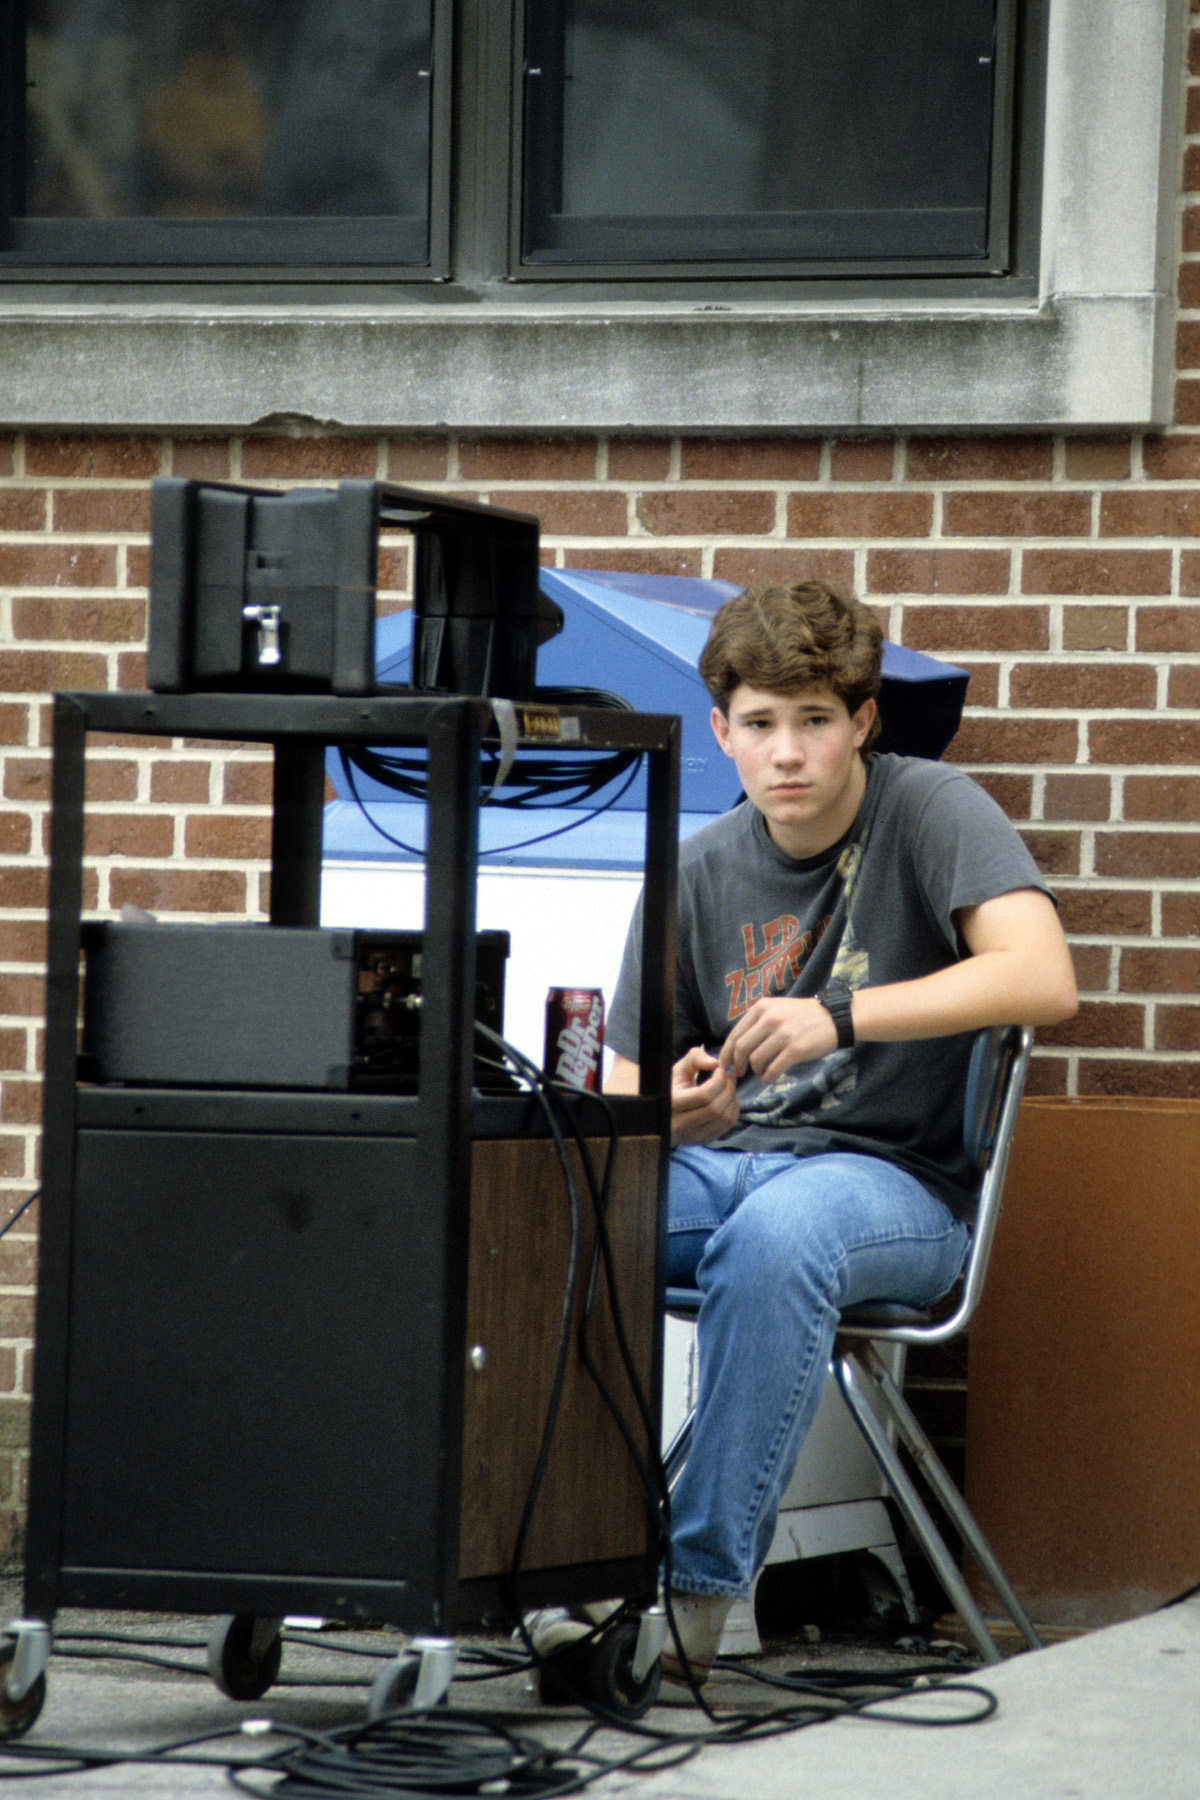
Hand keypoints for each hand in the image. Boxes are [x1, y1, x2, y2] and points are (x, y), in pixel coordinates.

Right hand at [671, 1045, 739, 1143]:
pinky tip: (728, 1099)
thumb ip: (695, 1058)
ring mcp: (691, 1136)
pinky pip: (726, 1126)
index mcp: (671, 1104)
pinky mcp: (701, 1141)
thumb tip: (714, 1063)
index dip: (718, 1080)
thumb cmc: (671, 1087)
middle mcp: (679, 1125)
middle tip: (730, 1076)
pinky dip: (733, 1110)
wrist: (659, 1113)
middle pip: (716, 1108)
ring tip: (729, 1087)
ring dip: (732, 1099)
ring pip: (724, 1119)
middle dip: (729, 1089)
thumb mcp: (677, 1069)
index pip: (704, 1095)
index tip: (720, 1068)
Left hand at [720, 996, 838, 1084]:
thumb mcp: (777, 1008)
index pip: (735, 1034)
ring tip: (761, 1072)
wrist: (835, 1018)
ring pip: (756, 1059)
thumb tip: (738, 1045)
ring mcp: (783, 1034)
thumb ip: (758, 1022)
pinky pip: (773, 1069)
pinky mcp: (795, 1049)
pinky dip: (767, 1077)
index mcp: (762, 1008)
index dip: (726, 1052)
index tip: (725, 1064)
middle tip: (740, 1072)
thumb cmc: (804, 1015)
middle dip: (737, 1064)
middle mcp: (769, 1019)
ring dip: (755, 1070)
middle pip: (741, 1048)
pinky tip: (768, 1078)